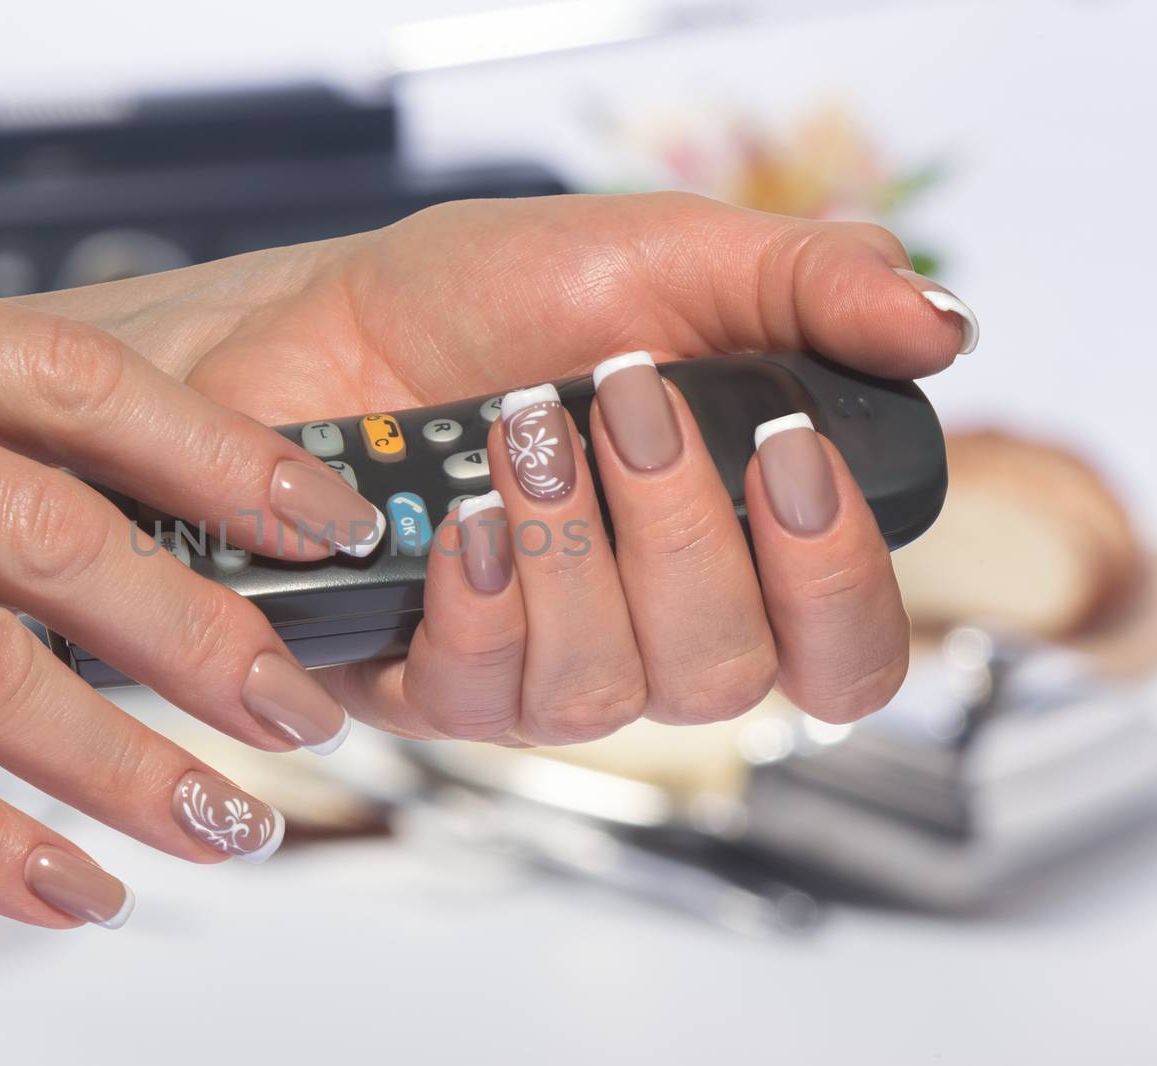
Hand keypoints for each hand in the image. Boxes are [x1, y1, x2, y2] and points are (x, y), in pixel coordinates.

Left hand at [25, 193, 978, 741]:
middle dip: (682, 533)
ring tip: (524, 430)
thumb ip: (807, 286)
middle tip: (626, 400)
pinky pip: (483, 693)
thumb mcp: (667, 257)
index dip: (841, 587)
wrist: (329, 321)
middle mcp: (645, 630)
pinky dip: (482, 594)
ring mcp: (538, 668)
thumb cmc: (489, 301)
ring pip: (605, 694)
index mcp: (731, 551)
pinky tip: (463, 514)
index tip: (790, 454)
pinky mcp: (434, 683)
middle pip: (727, 677)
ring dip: (575, 553)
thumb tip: (940, 326)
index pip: (844, 655)